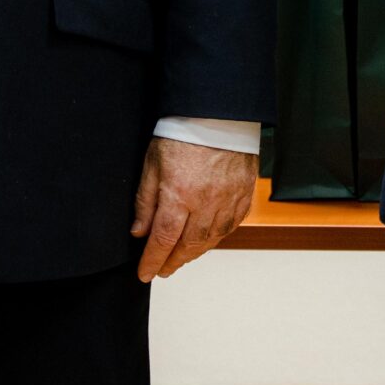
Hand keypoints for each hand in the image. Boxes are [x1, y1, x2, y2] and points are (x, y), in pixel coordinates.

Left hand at [130, 139, 257, 280]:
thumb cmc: (184, 132)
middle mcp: (206, 202)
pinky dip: (217, 237)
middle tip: (163, 270)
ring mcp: (228, 199)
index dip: (152, 260)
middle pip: (188, 245)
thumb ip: (145, 200)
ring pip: (211, 239)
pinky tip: (207, 239)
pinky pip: (231, 225)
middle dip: (173, 262)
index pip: (163, 240)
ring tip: (182, 258)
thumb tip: (140, 231)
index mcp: (179, 194)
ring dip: (194, 253)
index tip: (145, 273)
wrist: (219, 112)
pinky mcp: (244, 194)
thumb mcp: (153, 163)